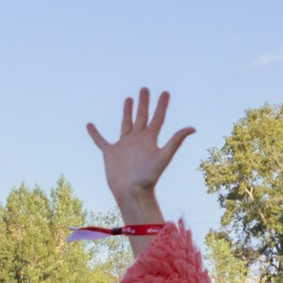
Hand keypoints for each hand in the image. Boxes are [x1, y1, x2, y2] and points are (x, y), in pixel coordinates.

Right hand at [85, 85, 195, 226]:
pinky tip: (89, 125)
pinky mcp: (110, 153)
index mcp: (150, 139)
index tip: (165, 92)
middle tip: (144, 89)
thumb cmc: (148, 177)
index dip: (162, 105)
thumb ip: (176, 141)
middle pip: (142, 116)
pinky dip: (94, 133)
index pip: (158, 118)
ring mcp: (124, 146)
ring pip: (125, 124)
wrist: (132, 192)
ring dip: (127, 111)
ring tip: (129, 99)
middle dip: (144, 103)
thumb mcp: (164, 156)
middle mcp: (138, 140)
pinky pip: (101, 141)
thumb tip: (193, 128)